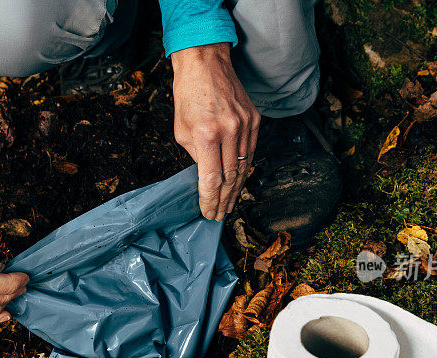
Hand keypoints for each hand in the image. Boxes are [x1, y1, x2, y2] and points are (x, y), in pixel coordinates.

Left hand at [171, 43, 259, 220]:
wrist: (206, 63)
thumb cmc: (188, 95)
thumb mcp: (181, 130)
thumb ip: (195, 155)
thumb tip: (206, 175)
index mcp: (207, 134)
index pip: (212, 179)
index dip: (210, 200)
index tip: (207, 213)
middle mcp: (229, 131)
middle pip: (230, 178)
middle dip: (223, 200)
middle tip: (218, 215)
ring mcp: (245, 125)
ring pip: (243, 168)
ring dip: (235, 190)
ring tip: (228, 205)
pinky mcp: (254, 120)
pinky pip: (250, 153)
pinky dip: (244, 170)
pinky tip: (238, 183)